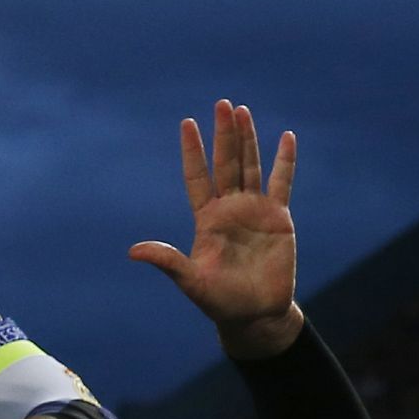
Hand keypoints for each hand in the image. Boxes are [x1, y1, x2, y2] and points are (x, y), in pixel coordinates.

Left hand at [129, 100, 304, 358]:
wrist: (255, 314)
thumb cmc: (219, 301)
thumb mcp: (190, 280)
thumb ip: (167, 261)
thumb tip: (133, 251)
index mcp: (206, 219)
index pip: (197, 176)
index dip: (193, 151)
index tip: (187, 123)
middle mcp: (229, 209)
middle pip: (226, 163)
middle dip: (224, 134)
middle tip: (222, 104)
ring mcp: (254, 210)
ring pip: (250, 166)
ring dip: (247, 139)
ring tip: (243, 111)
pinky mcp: (279, 218)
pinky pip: (283, 183)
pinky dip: (285, 161)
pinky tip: (286, 137)